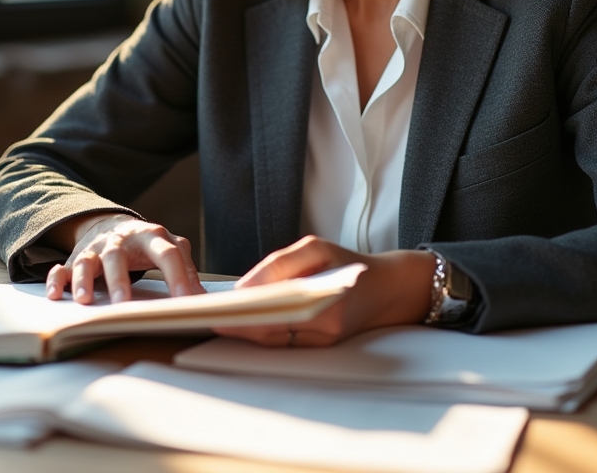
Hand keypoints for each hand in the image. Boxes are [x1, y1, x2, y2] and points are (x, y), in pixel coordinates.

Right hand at [44, 213, 203, 304]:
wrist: (115, 225)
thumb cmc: (148, 244)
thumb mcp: (170, 248)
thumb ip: (187, 268)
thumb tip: (202, 298)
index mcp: (152, 236)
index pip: (167, 254)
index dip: (178, 276)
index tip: (185, 301)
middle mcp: (121, 240)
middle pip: (119, 255)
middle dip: (119, 279)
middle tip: (123, 305)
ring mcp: (96, 249)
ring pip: (87, 261)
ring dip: (84, 280)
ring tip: (84, 302)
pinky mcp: (76, 258)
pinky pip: (63, 268)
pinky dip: (57, 280)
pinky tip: (56, 295)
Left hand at [213, 235, 433, 346]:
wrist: (386, 288)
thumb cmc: (348, 263)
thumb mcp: (316, 248)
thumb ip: (280, 265)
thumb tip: (245, 286)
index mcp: (325, 303)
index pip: (273, 314)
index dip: (243, 315)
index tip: (216, 312)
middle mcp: (324, 329)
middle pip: (270, 333)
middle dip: (239, 326)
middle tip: (210, 318)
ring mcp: (323, 342)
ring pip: (274, 341)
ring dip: (247, 332)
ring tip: (220, 319)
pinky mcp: (321, 348)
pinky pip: (285, 343)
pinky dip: (263, 334)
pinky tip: (245, 323)